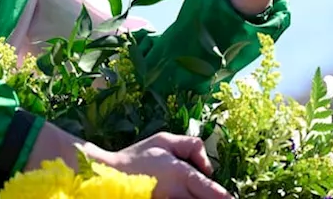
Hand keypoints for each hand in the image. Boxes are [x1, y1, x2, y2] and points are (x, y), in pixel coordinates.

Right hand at [102, 132, 230, 198]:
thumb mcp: (164, 139)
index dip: (222, 196)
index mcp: (180, 174)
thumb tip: (208, 167)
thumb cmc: (138, 156)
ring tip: (208, 195)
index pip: (209, 189)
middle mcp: (176, 193)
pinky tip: (189, 195)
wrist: (109, 176)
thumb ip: (191, 147)